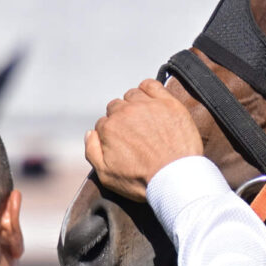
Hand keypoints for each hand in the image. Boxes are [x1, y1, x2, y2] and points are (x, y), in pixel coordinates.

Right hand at [85, 79, 204, 200]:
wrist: (175, 178)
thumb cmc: (142, 180)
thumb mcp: (106, 175)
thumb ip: (92, 151)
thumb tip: (89, 132)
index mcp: (109, 128)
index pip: (104, 123)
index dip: (112, 134)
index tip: (123, 143)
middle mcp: (126, 112)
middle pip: (116, 107)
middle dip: (122, 118)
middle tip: (135, 134)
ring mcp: (148, 105)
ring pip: (133, 95)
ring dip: (134, 103)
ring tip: (144, 119)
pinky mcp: (168, 103)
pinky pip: (152, 85)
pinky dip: (148, 89)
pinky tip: (152, 100)